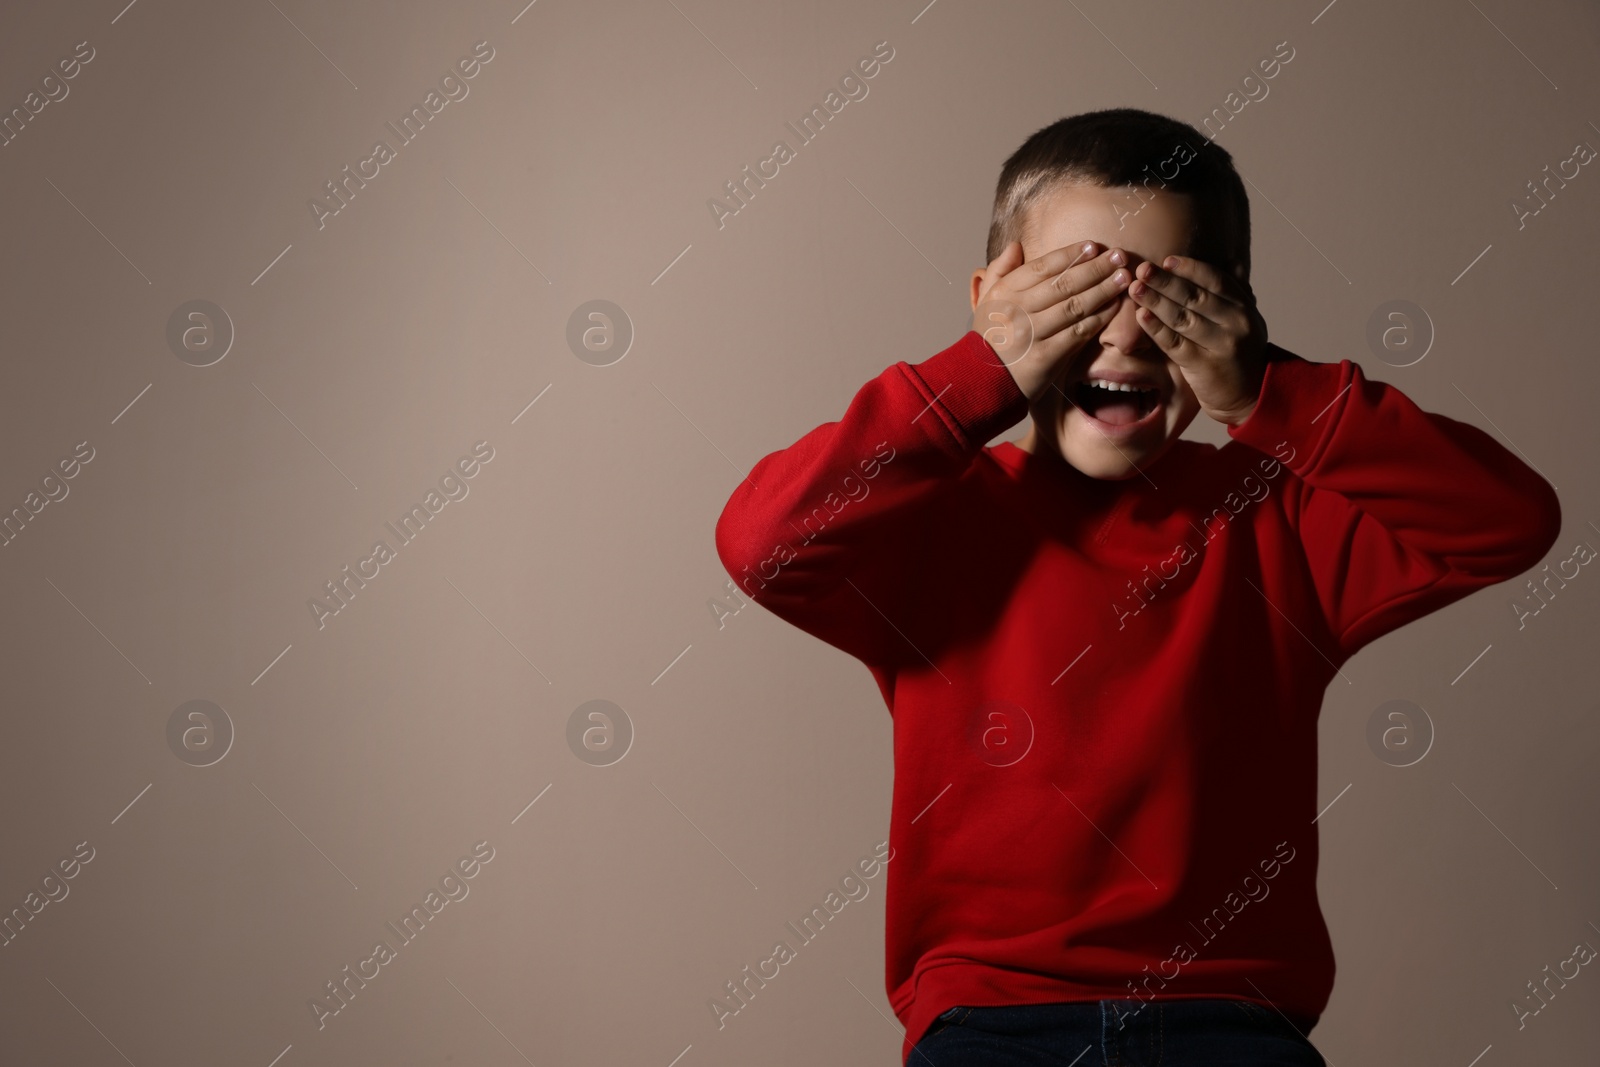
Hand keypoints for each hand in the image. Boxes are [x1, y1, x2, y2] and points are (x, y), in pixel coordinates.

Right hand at [972, 239, 1132, 401]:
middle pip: (1064, 283)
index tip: (1093, 245)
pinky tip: (1114, 307)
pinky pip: (1078, 333)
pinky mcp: (1046, 356)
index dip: (1071, 254)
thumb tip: (1016, 245)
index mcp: (1005, 292)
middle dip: (1095, 268)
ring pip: (1075, 306)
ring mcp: (1033, 334)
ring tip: (1124, 277)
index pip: (1043, 266)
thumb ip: (999, 270)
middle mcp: (1018, 310)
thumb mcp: (986, 300)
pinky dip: (1098, 319)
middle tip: (1119, 256)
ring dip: (1103, 290)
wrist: (982, 380)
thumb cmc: (989, 337)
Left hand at [1126, 255, 1268, 425]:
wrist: (1251, 395)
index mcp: (1243, 307)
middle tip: (1141, 269)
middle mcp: (1234, 323)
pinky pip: (1175, 343)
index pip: (1214, 280)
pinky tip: (1141, 316)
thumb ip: (1234, 294)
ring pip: (1182, 318)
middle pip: (1194, 296)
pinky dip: (1156, 329)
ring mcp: (1219, 345)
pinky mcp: (1203, 365)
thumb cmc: (1240, 353)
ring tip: (1135, 289)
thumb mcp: (1246, 320)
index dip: (1189, 268)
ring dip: (1155, 301)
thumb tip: (1227, 259)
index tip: (1166, 260)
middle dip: (1165, 281)